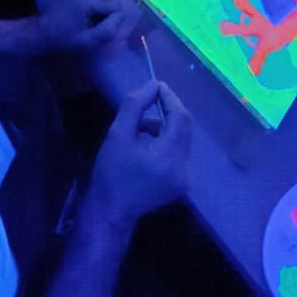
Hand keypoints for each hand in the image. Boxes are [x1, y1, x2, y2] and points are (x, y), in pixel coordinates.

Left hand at [38, 0, 126, 52]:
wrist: (41, 32)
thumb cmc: (64, 40)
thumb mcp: (89, 42)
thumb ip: (109, 30)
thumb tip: (121, 15)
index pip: (114, 3)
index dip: (112, 18)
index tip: (99, 28)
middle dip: (108, 10)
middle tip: (95, 23)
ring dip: (103, 5)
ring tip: (89, 18)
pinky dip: (96, 0)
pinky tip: (85, 11)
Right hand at [87, 80, 191, 229]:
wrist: (111, 211)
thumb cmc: (111, 172)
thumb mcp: (118, 134)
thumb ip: (135, 106)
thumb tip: (154, 84)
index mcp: (169, 157)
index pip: (180, 118)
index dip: (170, 98)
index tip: (155, 85)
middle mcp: (184, 167)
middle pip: (184, 127)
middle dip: (167, 110)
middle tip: (147, 100)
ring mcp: (185, 177)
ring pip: (181, 137)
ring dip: (163, 126)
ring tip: (138, 128)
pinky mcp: (182, 181)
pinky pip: (178, 150)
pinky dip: (164, 140)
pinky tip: (145, 144)